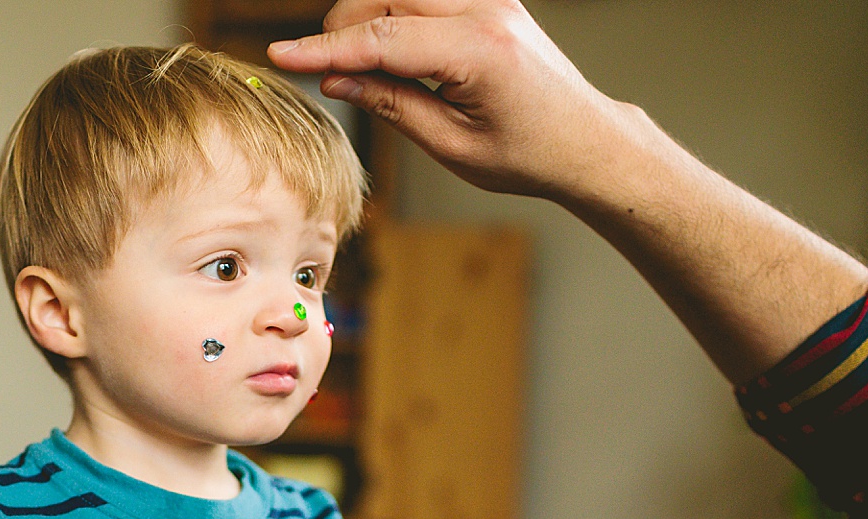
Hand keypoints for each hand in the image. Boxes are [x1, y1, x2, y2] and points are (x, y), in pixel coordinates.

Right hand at [267, 0, 631, 199]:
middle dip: (344, 31)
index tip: (282, 56)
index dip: (325, 49)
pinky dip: (393, 15)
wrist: (585, 140)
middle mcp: (486, 9)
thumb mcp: (452, 145)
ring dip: (367, 19)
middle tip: (328, 76)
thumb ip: (391, 105)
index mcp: (478, 51)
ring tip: (358, 67)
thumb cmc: (527, 153)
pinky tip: (386, 50)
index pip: (381, 37)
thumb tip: (337, 81)